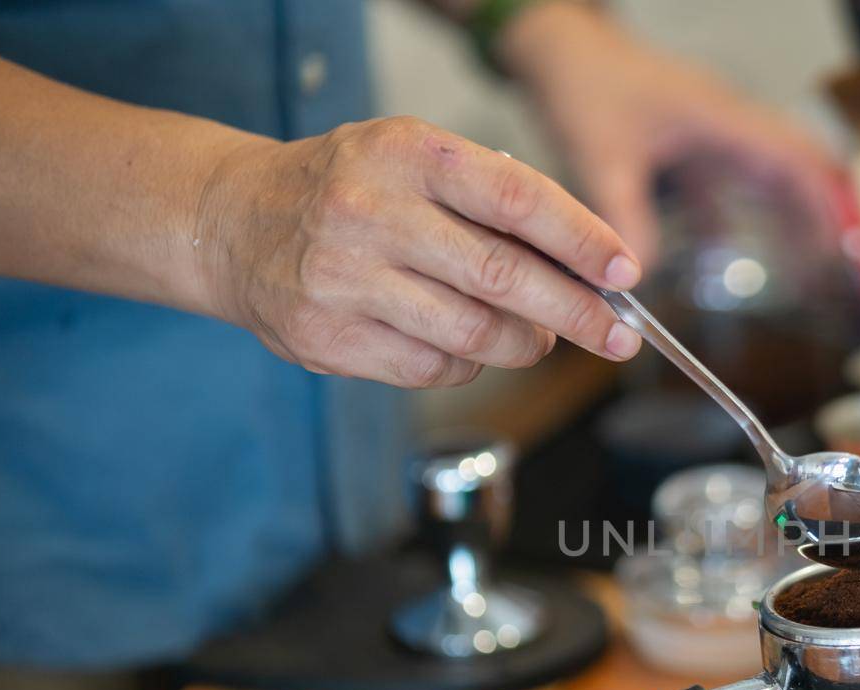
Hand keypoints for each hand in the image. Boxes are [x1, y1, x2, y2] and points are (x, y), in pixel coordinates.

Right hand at [195, 117, 643, 388]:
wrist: (235, 222)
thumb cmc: (352, 189)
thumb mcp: (417, 162)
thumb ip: (494, 202)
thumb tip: (589, 270)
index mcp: (406, 153)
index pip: (515, 198)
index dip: (581, 239)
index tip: (624, 272)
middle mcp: (371, 212)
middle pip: (502, 277)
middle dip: (577, 314)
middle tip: (618, 336)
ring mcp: (345, 279)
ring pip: (474, 334)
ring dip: (524, 345)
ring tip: (537, 338)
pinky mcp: (329, 337)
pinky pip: (434, 368)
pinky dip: (469, 364)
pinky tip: (467, 344)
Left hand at [503, 4, 840, 263]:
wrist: (560, 49)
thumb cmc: (584, 83)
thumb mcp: (601, 156)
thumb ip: (624, 215)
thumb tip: (641, 274)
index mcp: (720, 119)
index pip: (796, 160)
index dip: (829, 201)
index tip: (849, 243)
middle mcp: (727, 124)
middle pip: (798, 169)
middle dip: (826, 214)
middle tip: (845, 266)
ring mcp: (713, 134)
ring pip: (771, 177)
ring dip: (792, 218)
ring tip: (809, 267)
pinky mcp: (693, 145)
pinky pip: (733, 185)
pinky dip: (746, 218)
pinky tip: (738, 254)